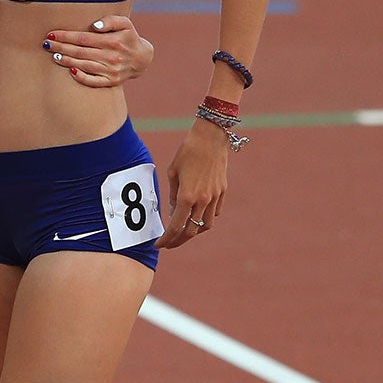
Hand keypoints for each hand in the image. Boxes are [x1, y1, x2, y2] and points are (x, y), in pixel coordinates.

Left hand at [42, 12, 153, 87]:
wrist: (141, 59)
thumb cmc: (128, 37)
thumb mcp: (125, 23)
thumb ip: (110, 21)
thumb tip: (94, 26)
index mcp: (113, 41)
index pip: (84, 38)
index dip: (66, 36)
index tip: (52, 34)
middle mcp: (111, 56)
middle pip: (80, 51)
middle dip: (61, 47)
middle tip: (46, 44)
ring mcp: (110, 70)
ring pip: (84, 65)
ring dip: (67, 60)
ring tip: (54, 55)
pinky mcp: (110, 81)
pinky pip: (93, 81)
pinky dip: (81, 77)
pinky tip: (70, 71)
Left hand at [156, 123, 228, 249]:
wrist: (211, 137)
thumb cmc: (187, 151)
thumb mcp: (173, 173)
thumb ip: (174, 196)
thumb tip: (174, 212)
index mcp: (188, 196)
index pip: (176, 226)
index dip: (167, 239)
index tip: (159, 245)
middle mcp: (203, 200)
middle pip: (192, 231)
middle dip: (179, 241)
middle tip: (169, 244)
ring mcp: (215, 196)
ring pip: (206, 225)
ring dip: (194, 232)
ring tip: (184, 232)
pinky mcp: (223, 191)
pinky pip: (215, 212)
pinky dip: (205, 218)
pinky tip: (197, 216)